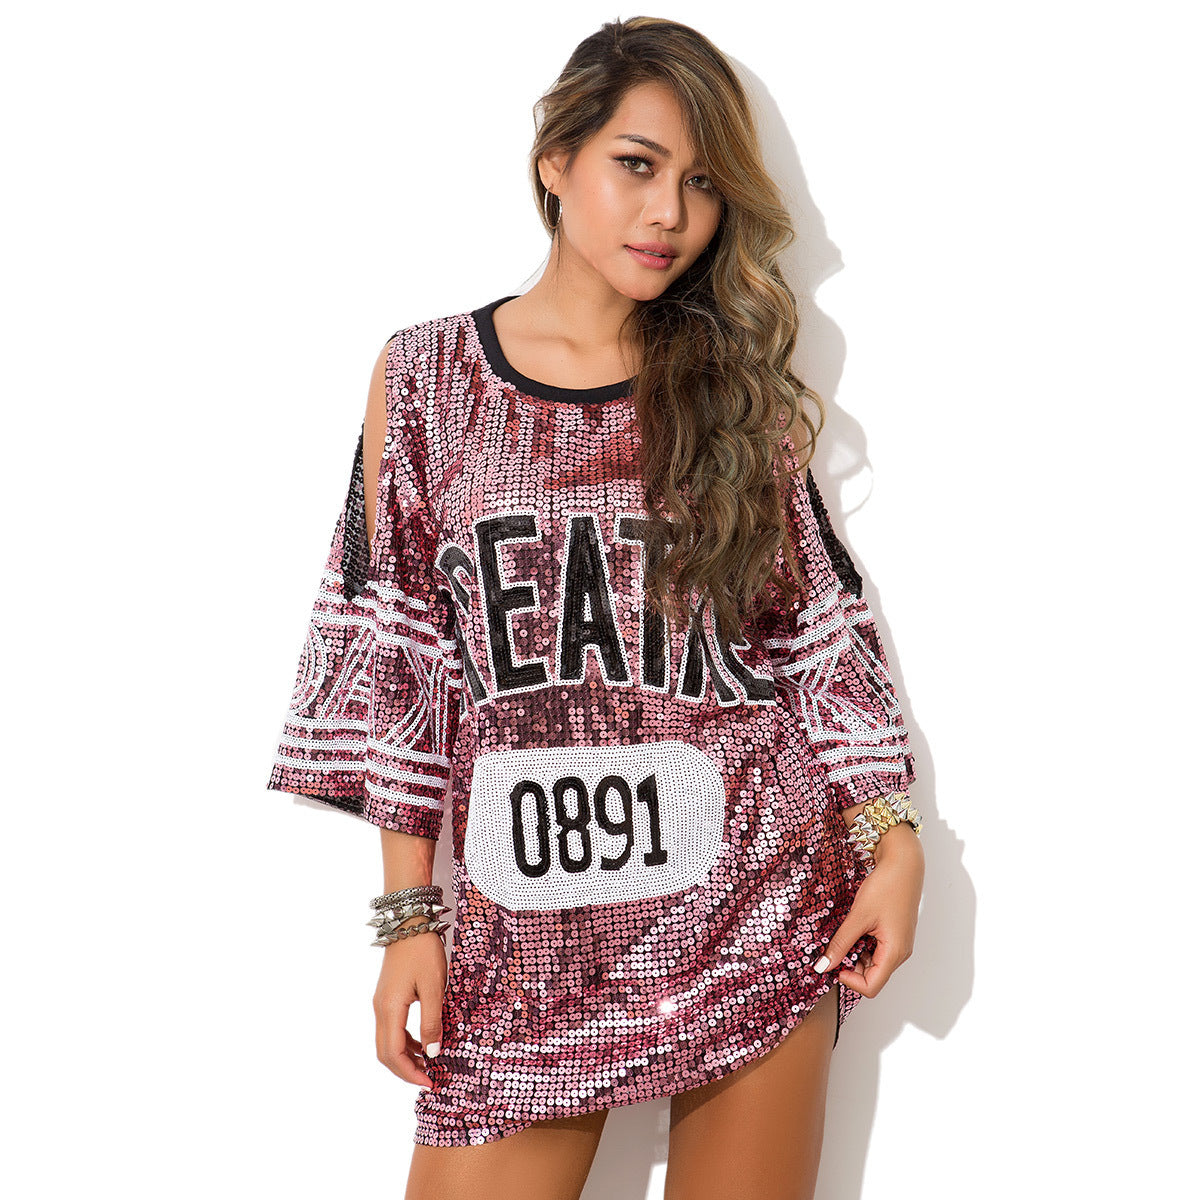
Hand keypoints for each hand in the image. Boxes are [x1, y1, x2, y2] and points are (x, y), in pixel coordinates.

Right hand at [372, 926, 447, 1088]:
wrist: (409, 921)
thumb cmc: (423, 951)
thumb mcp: (434, 987)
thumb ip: (432, 1021)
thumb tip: (433, 1053)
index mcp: (390, 1009)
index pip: (393, 1054)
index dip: (410, 1073)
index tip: (430, 1082)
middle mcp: (380, 1009)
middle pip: (385, 1052)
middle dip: (405, 1070)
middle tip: (429, 1079)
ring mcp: (381, 1002)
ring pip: (387, 1041)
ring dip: (406, 1056)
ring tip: (429, 1064)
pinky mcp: (387, 996)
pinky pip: (392, 1028)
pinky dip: (406, 1041)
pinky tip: (424, 1042)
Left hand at [817, 824, 923, 997]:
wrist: (903, 862)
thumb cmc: (887, 886)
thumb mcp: (858, 916)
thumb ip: (841, 943)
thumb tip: (824, 966)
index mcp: (895, 953)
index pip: (871, 987)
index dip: (849, 980)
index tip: (832, 963)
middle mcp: (899, 952)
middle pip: (871, 975)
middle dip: (849, 965)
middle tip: (834, 945)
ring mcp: (897, 943)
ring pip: (871, 961)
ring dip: (854, 952)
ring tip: (843, 932)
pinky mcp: (893, 933)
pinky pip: (875, 948)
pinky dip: (860, 942)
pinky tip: (852, 926)